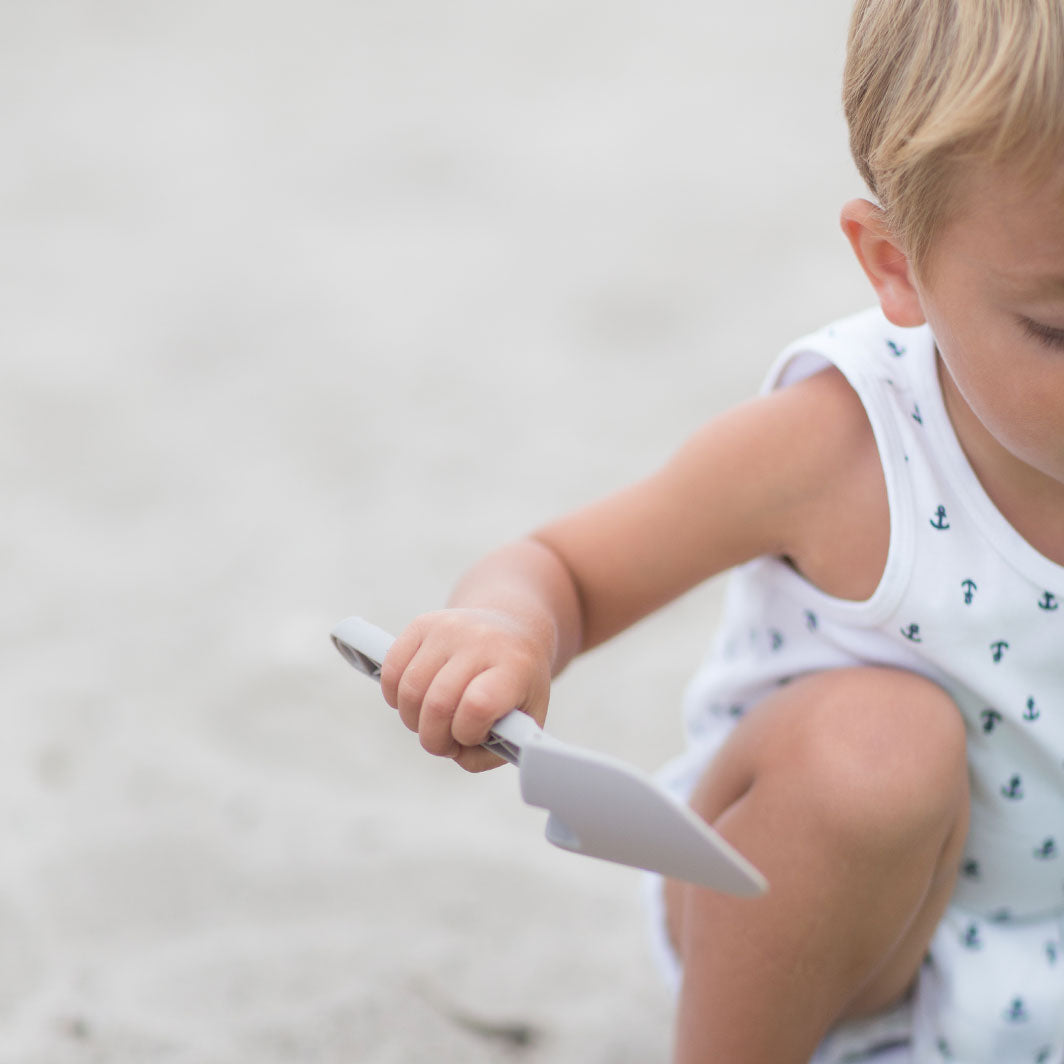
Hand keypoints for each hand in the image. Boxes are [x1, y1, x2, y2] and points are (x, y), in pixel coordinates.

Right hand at [379, 608, 552, 771]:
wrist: (512, 629)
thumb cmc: (517, 682)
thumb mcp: (525, 718)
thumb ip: (494, 750)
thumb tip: (457, 753)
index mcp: (514, 666)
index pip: (478, 706)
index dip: (467, 733)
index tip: (473, 736)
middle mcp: (481, 641)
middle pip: (438, 703)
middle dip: (434, 738)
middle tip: (445, 742)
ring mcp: (449, 628)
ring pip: (409, 690)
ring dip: (413, 720)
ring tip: (431, 721)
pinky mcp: (422, 624)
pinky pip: (391, 669)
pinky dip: (394, 696)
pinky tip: (414, 702)